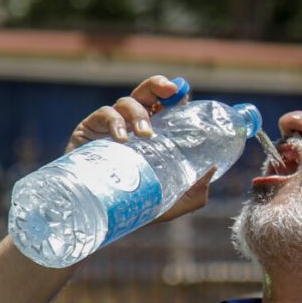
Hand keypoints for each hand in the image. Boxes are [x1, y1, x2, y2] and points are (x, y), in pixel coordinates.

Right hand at [67, 75, 208, 222]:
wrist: (100, 216)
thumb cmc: (136, 206)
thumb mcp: (173, 202)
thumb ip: (196, 191)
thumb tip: (212, 168)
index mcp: (153, 133)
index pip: (166, 106)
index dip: (175, 96)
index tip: (183, 96)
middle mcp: (133, 125)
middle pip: (146, 93)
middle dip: (158, 86)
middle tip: (170, 91)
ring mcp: (110, 126)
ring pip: (126, 102)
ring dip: (139, 114)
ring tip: (146, 135)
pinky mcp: (89, 130)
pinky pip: (104, 115)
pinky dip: (114, 123)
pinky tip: (122, 140)